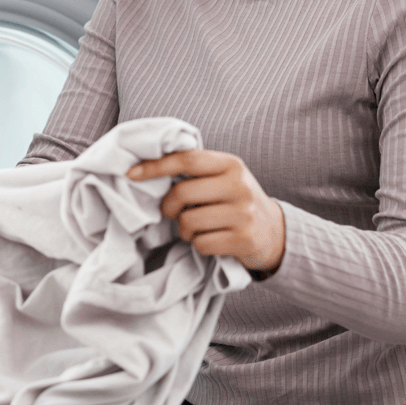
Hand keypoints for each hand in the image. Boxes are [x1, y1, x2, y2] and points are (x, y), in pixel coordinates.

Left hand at [127, 150, 284, 273]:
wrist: (274, 232)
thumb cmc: (236, 201)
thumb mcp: (224, 177)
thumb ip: (196, 171)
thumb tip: (148, 168)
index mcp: (231, 165)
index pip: (187, 159)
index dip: (156, 166)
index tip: (131, 174)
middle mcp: (239, 186)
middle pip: (183, 193)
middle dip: (168, 207)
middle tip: (171, 212)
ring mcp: (243, 214)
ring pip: (189, 222)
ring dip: (184, 230)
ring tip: (196, 228)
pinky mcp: (244, 240)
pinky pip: (201, 244)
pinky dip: (199, 245)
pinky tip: (211, 240)